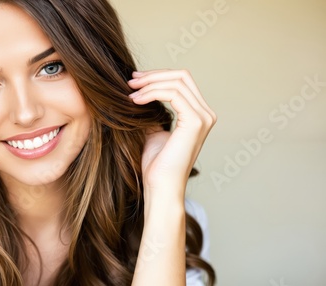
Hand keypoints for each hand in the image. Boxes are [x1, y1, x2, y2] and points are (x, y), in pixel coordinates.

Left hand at [128, 70, 215, 196]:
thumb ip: (153, 111)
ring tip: (130, 92)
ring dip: (150, 83)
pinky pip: (173, 94)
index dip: (157, 76)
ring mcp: (203, 117)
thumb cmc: (155, 164)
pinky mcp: (195, 122)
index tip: (134, 81)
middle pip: (182, 76)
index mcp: (198, 114)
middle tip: (131, 81)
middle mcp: (206, 113)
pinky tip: (136, 100)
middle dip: (154, 75)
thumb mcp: (153, 130)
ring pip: (177, 82)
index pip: (181, 81)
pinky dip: (152, 93)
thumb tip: (138, 92)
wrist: (160, 186)